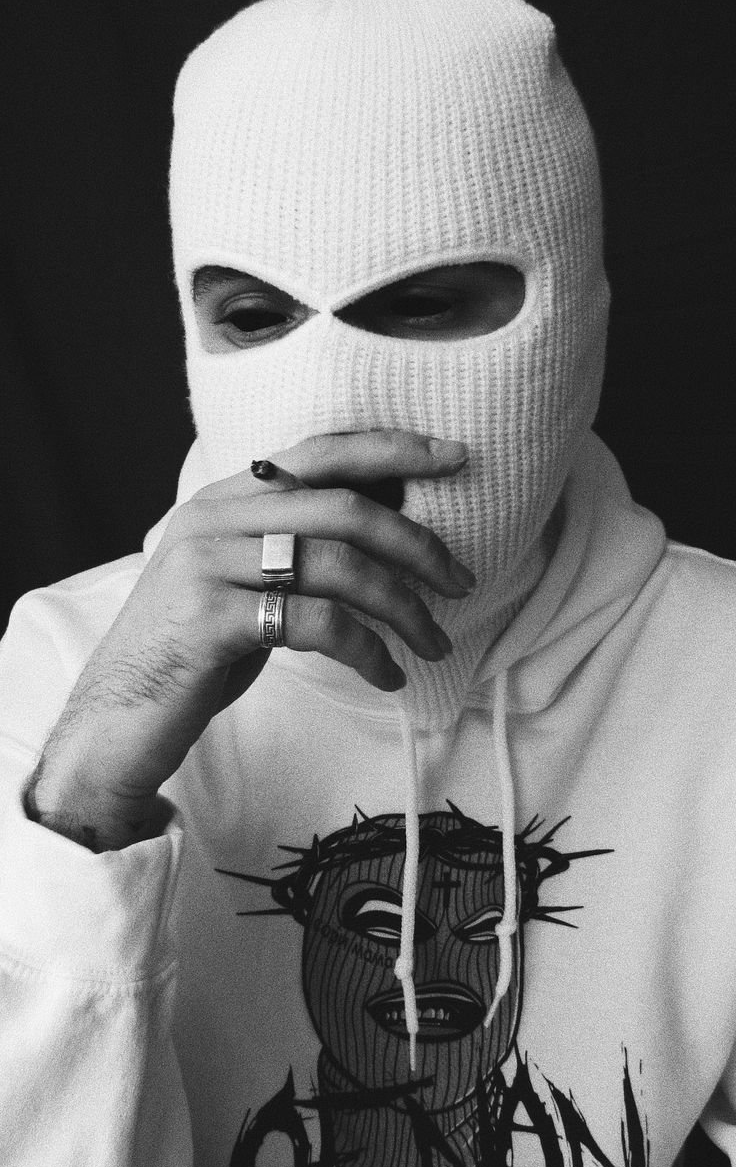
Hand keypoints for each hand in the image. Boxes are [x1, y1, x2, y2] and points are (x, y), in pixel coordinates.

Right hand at [26, 430, 473, 848]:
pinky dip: (367, 651)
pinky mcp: (211, 620)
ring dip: (402, 607)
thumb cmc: (193, 649)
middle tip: (460, 581)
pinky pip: (317, 624)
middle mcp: (214, 518)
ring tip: (433, 642)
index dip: (391, 449)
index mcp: (225, 498)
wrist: (115, 717)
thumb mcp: (241, 581)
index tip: (453, 455)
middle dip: (416, 543)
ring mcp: (208, 566)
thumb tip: (386, 528)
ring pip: (338, 565)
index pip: (319, 452)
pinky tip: (386, 675)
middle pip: (342, 507)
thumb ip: (293, 547)